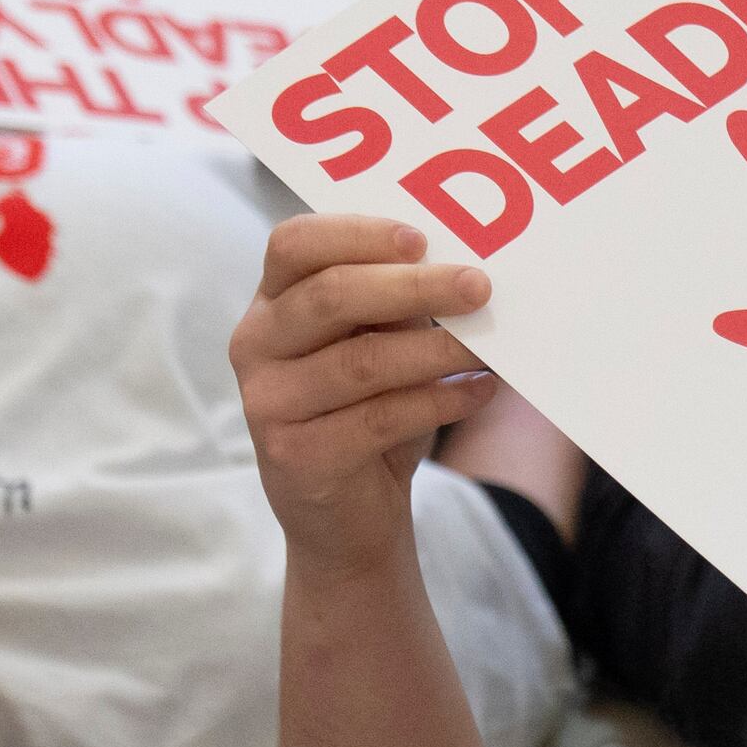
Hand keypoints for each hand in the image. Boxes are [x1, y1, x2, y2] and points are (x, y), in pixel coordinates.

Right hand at [234, 216, 497, 569]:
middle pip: (331, 296)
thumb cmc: (369, 409)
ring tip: (490, 350)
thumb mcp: (381, 344)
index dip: (357, 233)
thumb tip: (466, 268)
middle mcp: (257, 345)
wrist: (347, 513)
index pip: (294, 243)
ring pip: (362, 361)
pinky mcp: (296, 457)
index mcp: (273, 302)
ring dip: (437, 350)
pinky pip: (378, 418)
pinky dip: (439, 401)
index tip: (423, 239)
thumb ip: (401, 304)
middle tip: (480, 287)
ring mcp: (268, 403)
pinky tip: (478, 391)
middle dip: (414, 287)